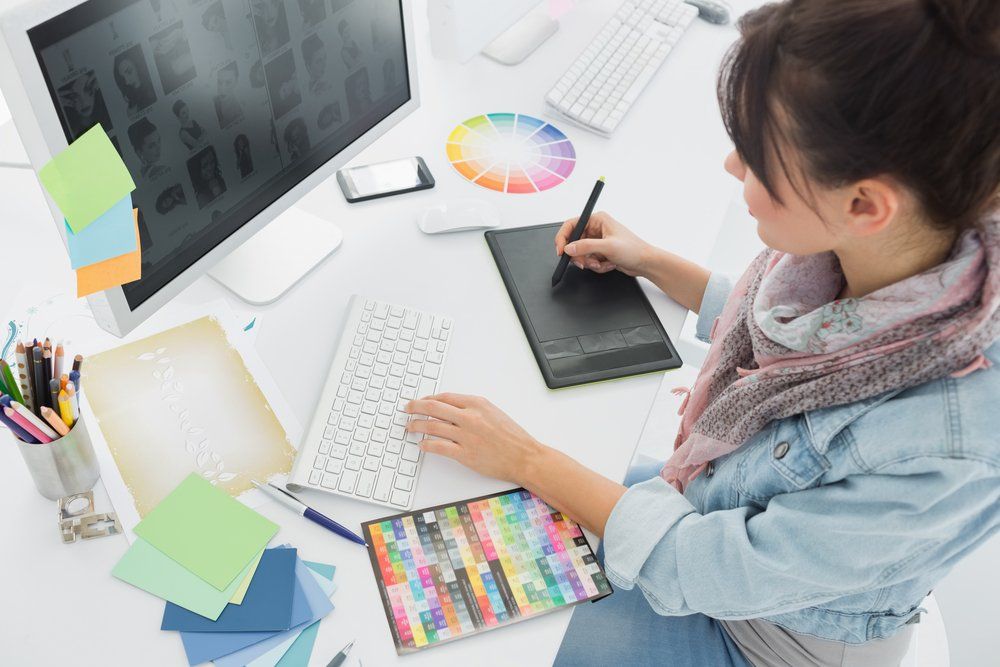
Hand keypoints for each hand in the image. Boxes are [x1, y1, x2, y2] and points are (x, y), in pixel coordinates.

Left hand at [405, 393, 543, 485]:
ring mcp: (466, 436)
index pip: (445, 397)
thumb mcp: (493, 412)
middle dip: (415, 407)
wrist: (524, 456)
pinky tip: (422, 444)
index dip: (429, 399)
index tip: (421, 402)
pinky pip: (438, 447)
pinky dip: (426, 444)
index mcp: (477, 404)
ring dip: (417, 426)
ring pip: (432, 427)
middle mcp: (470, 417)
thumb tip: (450, 408)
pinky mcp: (465, 454)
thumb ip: (473, 408)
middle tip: (407, 409)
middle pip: (433, 408)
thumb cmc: (512, 437)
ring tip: (410, 427)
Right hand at [554, 211, 651, 276]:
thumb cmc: (634, 249)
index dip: (563, 238)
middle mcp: (596, 228)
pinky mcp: (599, 252)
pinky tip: (608, 264)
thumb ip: (586, 246)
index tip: (561, 251)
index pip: (571, 225)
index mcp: (597, 219)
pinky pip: (588, 260)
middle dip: (580, 255)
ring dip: (590, 262)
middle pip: (574, 242)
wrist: (645, 263)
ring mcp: (597, 241)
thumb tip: (569, 247)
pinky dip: (596, 265)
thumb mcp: (608, 247)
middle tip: (585, 262)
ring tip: (602, 263)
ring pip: (580, 254)